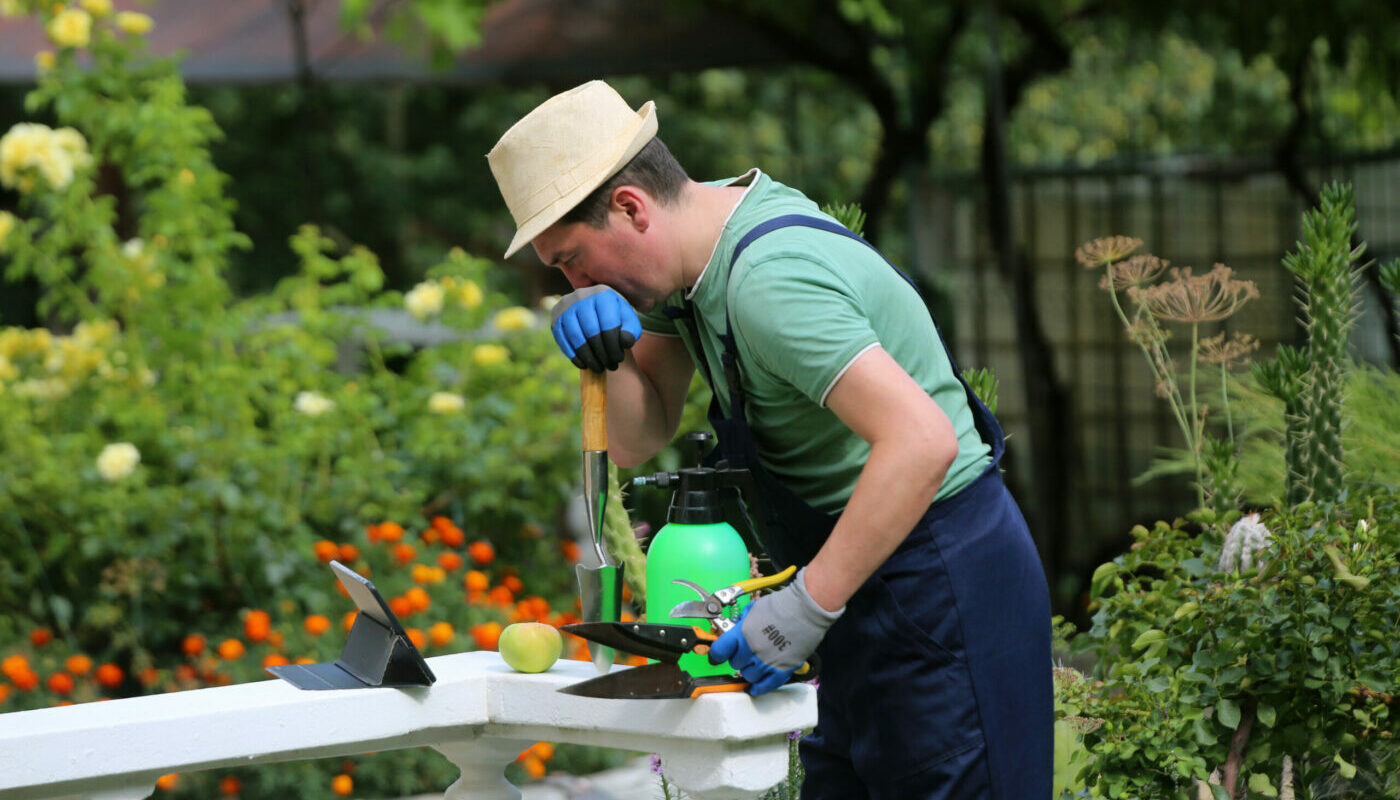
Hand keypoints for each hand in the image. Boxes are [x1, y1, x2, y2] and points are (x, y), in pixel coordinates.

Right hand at [549, 286, 642, 371]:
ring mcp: (566, 306)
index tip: (618, 359)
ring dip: (588, 357)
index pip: (608, 324)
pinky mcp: (556, 317)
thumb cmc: (614, 316)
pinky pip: (562, 339)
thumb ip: (631, 330)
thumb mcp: (627, 320)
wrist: (594, 306)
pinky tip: (583, 364)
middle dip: (602, 353)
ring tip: (598, 367)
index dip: (614, 346)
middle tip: (609, 366)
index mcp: (603, 294)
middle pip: (591, 331)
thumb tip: (625, 342)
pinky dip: (573, 355)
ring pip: (576, 337)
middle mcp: (581, 296)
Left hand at [708, 567, 842, 694]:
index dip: (716, 654)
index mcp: (742, 634)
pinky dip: (760, 688)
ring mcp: (766, 663)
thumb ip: (741, 622)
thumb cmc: (782, 605)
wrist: (806, 610)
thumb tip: (734, 628)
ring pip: (748, 676)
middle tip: (746, 651)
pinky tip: (756, 688)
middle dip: (738, 658)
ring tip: (756, 662)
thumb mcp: (754, 608)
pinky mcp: (782, 671)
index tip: (716, 655)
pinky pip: (766, 686)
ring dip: (750, 670)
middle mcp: (751, 651)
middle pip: (735, 664)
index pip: (719, 651)